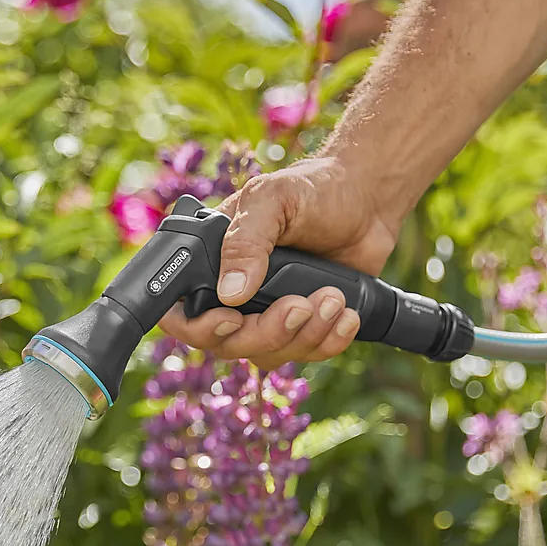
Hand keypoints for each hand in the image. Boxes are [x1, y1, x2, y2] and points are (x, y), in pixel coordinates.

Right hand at [158, 156, 403, 367]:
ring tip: (334, 298)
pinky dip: (328, 342)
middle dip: (267, 332)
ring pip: (267, 355)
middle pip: (227, 344)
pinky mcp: (303, 327)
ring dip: (304, 335)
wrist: (365, 201)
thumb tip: (230, 292)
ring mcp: (267, 314)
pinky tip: (346, 315)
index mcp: (211, 263)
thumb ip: (245, 242)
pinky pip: (304, 355)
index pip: (181, 313)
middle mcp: (233, 295)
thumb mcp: (271, 200)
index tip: (232, 318)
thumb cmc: (312, 190)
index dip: (198, 328)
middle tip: (300, 304)